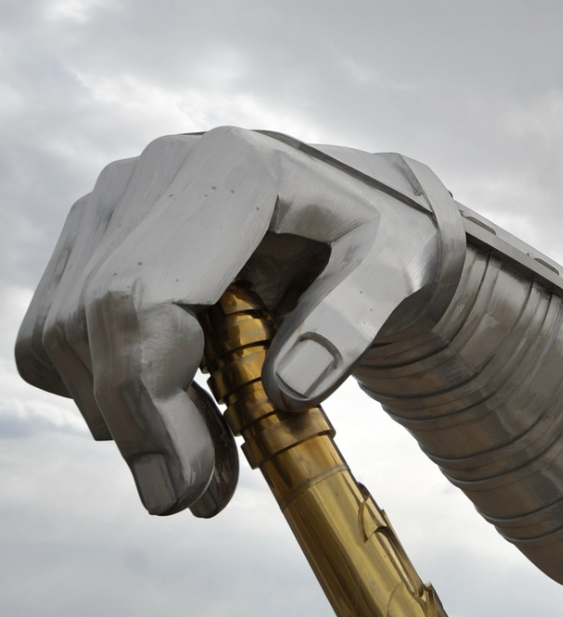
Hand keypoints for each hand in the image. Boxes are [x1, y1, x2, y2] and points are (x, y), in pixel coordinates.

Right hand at [14, 127, 445, 516]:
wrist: (366, 203)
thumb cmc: (387, 234)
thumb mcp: (401, 270)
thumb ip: (352, 322)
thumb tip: (287, 390)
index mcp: (232, 171)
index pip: (145, 293)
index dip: (149, 398)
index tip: (187, 482)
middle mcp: (157, 171)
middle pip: (95, 318)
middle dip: (137, 426)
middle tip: (197, 497)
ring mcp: (116, 199)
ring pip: (64, 333)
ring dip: (124, 418)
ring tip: (209, 458)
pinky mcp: (96, 233)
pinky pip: (57, 331)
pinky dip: (103, 389)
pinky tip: (181, 408)